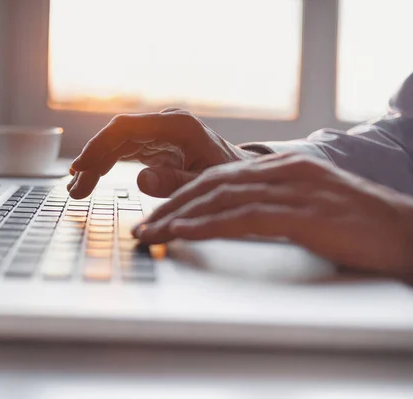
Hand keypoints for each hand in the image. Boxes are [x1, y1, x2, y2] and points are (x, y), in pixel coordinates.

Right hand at [67, 108, 257, 198]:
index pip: (126, 128)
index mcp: (177, 125)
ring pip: (116, 144)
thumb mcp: (206, 183)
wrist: (242, 173)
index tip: (81, 167)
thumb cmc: (229, 176)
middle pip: (116, 136)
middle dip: (92, 162)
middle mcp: (164, 124)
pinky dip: (106, 166)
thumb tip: (140, 179)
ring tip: (76, 191)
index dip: (99, 145)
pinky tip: (90, 180)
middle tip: (75, 190)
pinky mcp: (154, 144)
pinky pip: (123, 152)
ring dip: (95, 166)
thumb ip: (176, 182)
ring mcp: (158, 133)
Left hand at [135, 153, 412, 278]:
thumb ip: (269, 205)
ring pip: (221, 197)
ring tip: (152, 233)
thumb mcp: (306, 207)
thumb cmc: (356, 226)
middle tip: (144, 226)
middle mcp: (283, 170)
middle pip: (211, 182)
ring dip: (180, 217)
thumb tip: (232, 218)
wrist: (407, 234)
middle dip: (172, 205)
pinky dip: (208, 225)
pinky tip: (185, 234)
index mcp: (282, 166)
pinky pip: (244, 217)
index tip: (158, 215)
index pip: (219, 176)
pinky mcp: (303, 213)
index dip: (183, 195)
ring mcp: (293, 189)